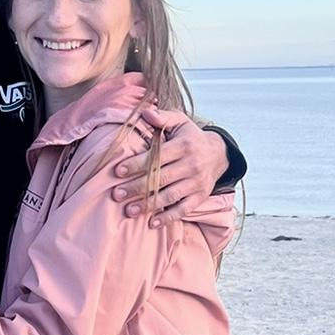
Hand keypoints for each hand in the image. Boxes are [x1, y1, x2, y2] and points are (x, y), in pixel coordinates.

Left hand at [113, 112, 226, 226]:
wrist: (218, 154)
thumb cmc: (190, 138)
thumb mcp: (180, 122)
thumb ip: (163, 118)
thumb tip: (145, 112)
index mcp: (184, 146)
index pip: (157, 157)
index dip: (137, 164)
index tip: (118, 171)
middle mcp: (192, 165)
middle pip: (160, 178)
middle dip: (137, 187)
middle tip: (116, 194)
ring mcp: (196, 183)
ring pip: (170, 196)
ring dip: (148, 205)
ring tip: (128, 211)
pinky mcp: (199, 197)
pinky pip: (183, 210)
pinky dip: (168, 217)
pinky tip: (152, 223)